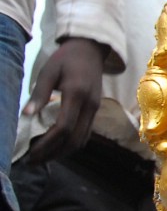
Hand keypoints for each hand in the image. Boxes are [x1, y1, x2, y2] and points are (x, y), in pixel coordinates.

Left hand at [24, 37, 107, 161]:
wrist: (90, 49)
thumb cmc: (66, 59)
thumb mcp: (48, 72)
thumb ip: (39, 94)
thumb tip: (27, 116)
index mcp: (76, 94)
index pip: (64, 127)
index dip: (48, 144)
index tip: (32, 153)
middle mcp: (89, 105)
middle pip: (75, 139)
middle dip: (54, 153)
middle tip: (34, 161)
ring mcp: (95, 108)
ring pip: (82, 139)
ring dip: (63, 152)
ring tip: (44, 157)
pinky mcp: (95, 109)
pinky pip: (86, 133)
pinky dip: (72, 144)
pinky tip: (58, 146)